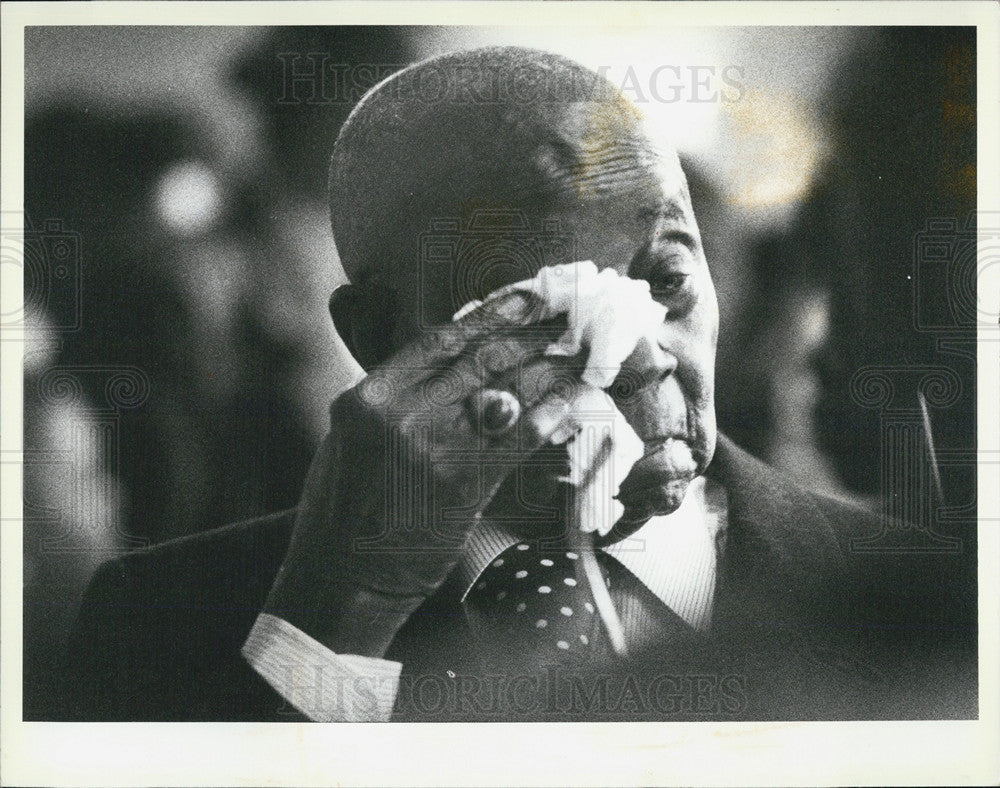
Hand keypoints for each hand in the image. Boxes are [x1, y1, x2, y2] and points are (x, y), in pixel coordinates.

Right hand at [263, 291, 587, 655]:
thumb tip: (454, 364)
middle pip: (480, 358)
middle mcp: (399, 413)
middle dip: (532, 331)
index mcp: (368, 396)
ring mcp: (432, 447)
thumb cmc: (348, 509)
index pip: (440, 340)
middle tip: (570, 313)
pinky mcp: (462, 483)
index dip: (491, 313)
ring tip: (585, 348)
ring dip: (552, 366)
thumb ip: (398, 399)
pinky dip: (551, 414)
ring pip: (506, 391)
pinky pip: (519, 438)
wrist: (341, 577)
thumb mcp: (355, 438)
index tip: (527, 296)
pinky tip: (577, 398)